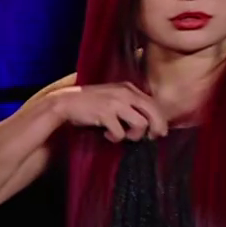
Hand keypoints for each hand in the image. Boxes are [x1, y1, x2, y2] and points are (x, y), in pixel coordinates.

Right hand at [46, 82, 168, 142]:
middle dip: (156, 128)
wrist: (66, 102)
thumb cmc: (90, 102)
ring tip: (124, 136)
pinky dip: (116, 137)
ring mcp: (116, 103)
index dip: (160, 119)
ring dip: (134, 135)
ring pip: (141, 124)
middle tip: (150, 138)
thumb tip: (148, 121)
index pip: (154, 103)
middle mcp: (125, 93)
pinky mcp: (105, 113)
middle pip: (153, 112)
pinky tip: (108, 135)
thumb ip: (129, 104)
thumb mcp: (113, 98)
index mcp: (129, 88)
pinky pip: (120, 132)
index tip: (157, 131)